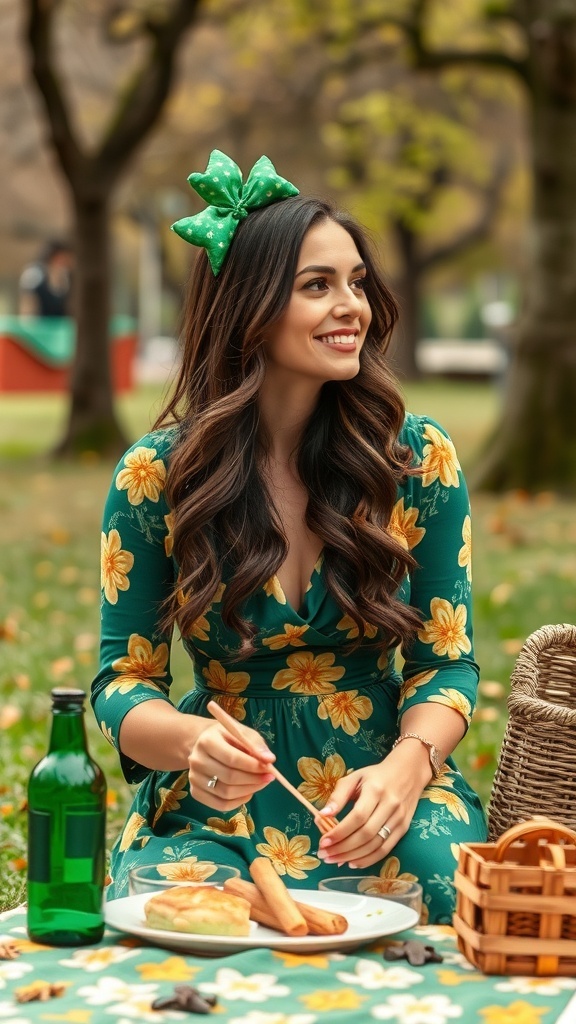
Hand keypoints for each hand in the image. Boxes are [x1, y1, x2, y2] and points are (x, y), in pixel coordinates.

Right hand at [188, 720, 275, 811]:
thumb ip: (256, 745)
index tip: (269, 768)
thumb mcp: (242, 733)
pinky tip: (248, 792)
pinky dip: (239, 802)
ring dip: (249, 790)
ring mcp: (194, 779)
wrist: (204, 744)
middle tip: (269, 777)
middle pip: (229, 778)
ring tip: (261, 783)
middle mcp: (197, 761)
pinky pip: (221, 805)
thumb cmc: (227, 738)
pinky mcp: (195, 793)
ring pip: (226, 794)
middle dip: (254, 780)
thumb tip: (269, 760)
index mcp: (207, 741)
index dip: (253, 766)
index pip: (232, 759)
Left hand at [316, 755, 430, 869]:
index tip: (323, 841)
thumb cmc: (375, 776)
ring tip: (335, 860)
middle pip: (366, 834)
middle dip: (343, 848)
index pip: (357, 816)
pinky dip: (368, 859)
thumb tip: (323, 815)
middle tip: (324, 854)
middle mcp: (390, 805)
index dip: (340, 832)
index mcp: (375, 789)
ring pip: (375, 845)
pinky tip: (353, 862)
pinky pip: (385, 849)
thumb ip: (338, 796)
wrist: (407, 773)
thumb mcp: (354, 777)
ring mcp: (399, 818)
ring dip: (353, 856)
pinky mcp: (404, 828)